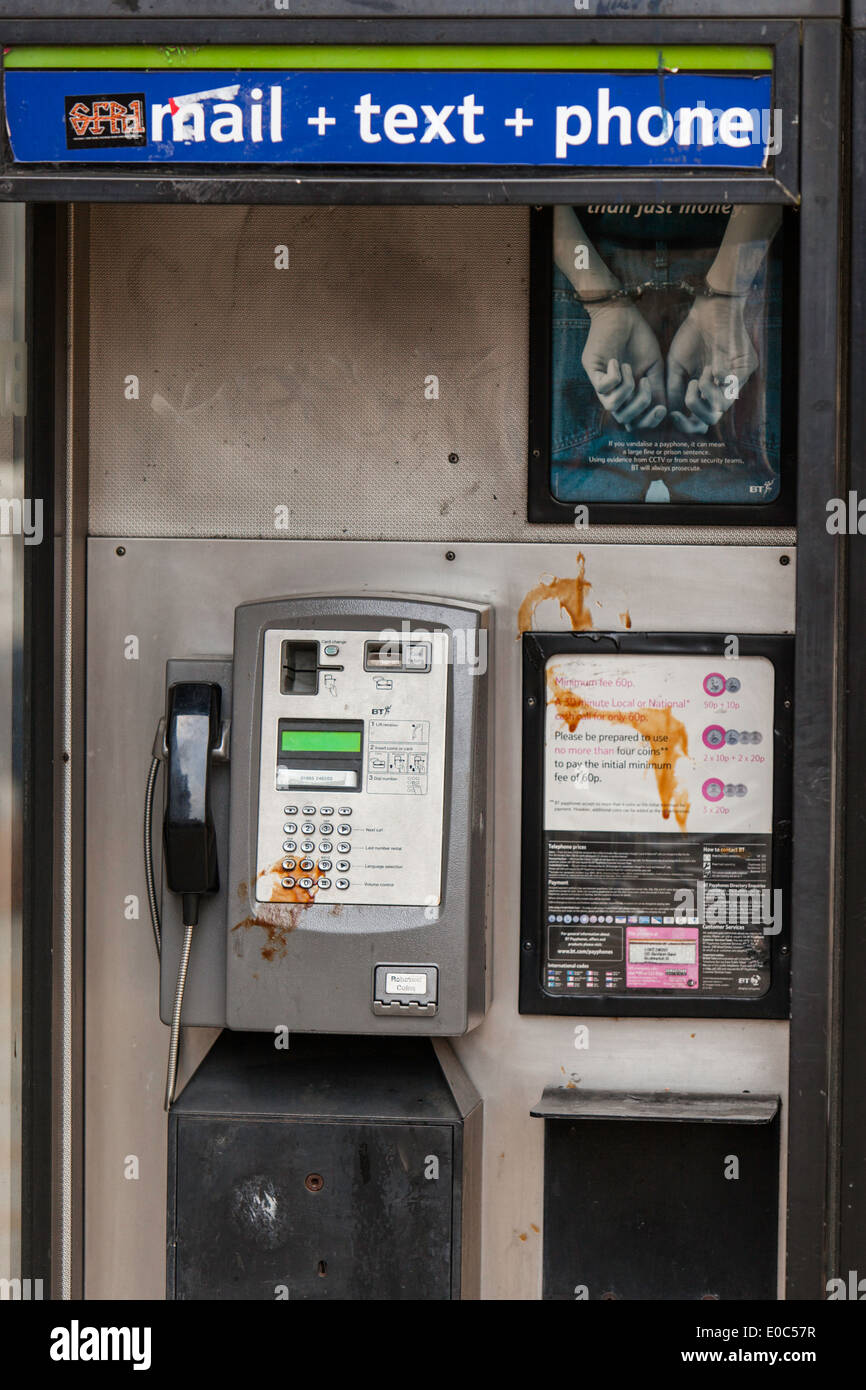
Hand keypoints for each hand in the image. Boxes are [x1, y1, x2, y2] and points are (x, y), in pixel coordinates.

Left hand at [581, 300, 666, 429]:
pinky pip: (603, 387)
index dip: (648, 421)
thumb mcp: (655, 366)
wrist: (623, 315)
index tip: (662, 409)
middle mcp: (615, 392)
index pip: (635, 420)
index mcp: (630, 394)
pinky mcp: (592, 371)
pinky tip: (616, 361)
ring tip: (629, 368)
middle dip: (640, 405)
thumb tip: (664, 411)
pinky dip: (614, 376)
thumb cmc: (639, 339)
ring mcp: (602, 383)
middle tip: (646, 382)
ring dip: (627, 389)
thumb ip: (659, 388)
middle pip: (624, 418)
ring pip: (612, 407)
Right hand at [666, 294, 757, 434]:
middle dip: (696, 410)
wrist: (707, 310)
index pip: (700, 420)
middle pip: (712, 419)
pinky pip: (731, 386)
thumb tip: (670, 414)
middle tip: (689, 392)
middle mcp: (723, 389)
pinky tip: (712, 364)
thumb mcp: (676, 367)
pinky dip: (717, 378)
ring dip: (706, 393)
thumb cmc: (690, 336)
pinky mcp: (747, 367)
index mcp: (707, 392)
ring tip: (699, 375)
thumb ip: (673, 390)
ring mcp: (737, 379)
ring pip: (722, 407)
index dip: (685, 423)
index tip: (673, 414)